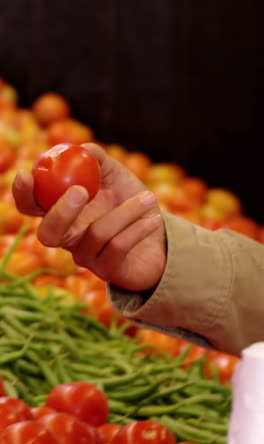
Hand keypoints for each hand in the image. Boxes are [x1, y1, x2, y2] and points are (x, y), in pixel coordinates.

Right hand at [12, 143, 165, 290]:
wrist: (159, 234)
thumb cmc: (129, 201)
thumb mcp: (114, 175)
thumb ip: (96, 159)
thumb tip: (82, 149)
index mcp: (62, 211)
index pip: (31, 206)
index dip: (23, 194)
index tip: (27, 175)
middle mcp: (68, 237)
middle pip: (48, 233)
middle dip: (60, 212)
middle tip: (81, 191)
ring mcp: (87, 256)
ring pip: (96, 233)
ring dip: (126, 211)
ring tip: (148, 198)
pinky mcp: (108, 270)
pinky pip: (118, 247)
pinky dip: (138, 228)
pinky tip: (153, 218)